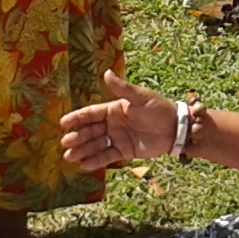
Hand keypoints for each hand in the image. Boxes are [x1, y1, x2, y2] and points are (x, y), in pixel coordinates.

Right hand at [60, 70, 180, 169]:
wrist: (175, 128)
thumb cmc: (158, 108)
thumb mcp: (140, 97)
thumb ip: (122, 88)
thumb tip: (105, 72)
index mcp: (114, 109)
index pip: (91, 113)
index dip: (77, 118)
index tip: (63, 123)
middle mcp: (112, 124)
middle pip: (90, 131)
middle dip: (77, 137)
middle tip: (65, 143)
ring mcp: (117, 138)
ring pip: (96, 145)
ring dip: (83, 150)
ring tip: (69, 157)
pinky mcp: (124, 151)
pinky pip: (107, 156)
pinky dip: (96, 161)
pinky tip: (84, 165)